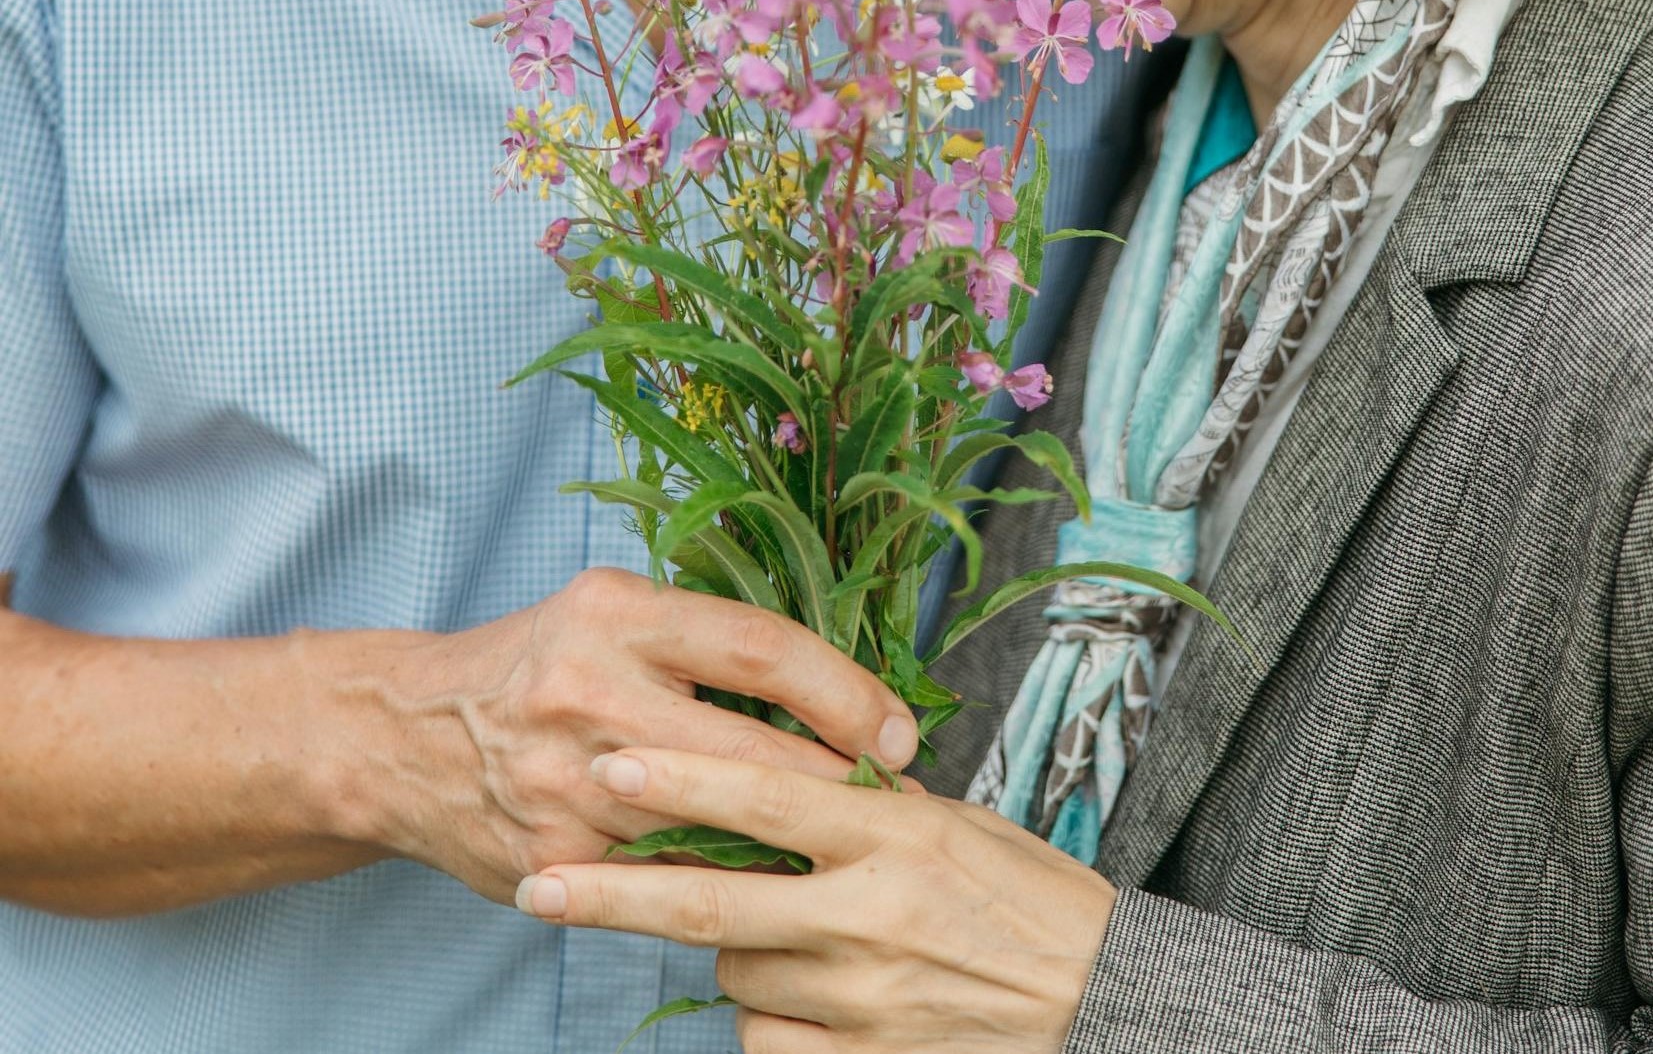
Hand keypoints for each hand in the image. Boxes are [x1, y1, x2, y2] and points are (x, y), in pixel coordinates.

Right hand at [357, 569, 917, 905]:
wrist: (405, 736)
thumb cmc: (539, 664)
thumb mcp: (614, 613)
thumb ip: (707, 641)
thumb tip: (839, 689)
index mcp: (618, 613)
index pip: (760, 648)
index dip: (846, 693)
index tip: (899, 732)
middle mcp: (589, 690)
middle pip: (750, 751)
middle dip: (840, 786)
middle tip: (902, 804)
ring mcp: (565, 782)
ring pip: (715, 829)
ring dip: (793, 845)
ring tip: (857, 853)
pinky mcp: (554, 859)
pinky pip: (668, 879)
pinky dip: (727, 882)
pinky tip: (774, 887)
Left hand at [515, 747, 1116, 1052]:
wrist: (1104, 998)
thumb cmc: (1029, 894)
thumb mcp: (956, 823)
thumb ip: (864, 807)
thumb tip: (774, 779)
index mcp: (894, 832)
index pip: (766, 796)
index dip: (681, 777)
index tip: (609, 763)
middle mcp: (871, 912)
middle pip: (713, 901)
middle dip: (614, 894)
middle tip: (541, 886)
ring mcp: (867, 996)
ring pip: (738, 972)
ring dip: (734, 952)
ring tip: (786, 936)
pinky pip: (770, 1042)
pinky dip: (768, 1020)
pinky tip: (806, 1001)